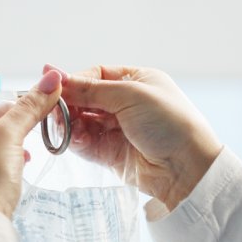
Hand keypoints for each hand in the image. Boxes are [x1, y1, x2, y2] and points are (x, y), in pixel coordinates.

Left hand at [0, 70, 62, 217]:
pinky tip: (17, 178)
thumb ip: (29, 108)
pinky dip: (7, 173)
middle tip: (32, 138)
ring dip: (12, 155)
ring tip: (25, 159)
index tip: (36, 110)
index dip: (13, 110)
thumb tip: (51, 80)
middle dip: (14, 135)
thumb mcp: (8, 136)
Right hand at [54, 64, 221, 210]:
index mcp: (136, 80)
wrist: (188, 169)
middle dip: (69, 104)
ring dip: (70, 124)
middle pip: (85, 99)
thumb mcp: (130, 95)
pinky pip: (86, 144)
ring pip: (82, 122)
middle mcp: (126, 103)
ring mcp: (118, 129)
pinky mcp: (112, 153)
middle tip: (54, 110)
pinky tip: (72, 139)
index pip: (95, 75)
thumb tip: (53, 72)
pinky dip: (76, 141)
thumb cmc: (170, 123)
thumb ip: (90, 88)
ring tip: (63, 127)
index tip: (55, 88)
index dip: (74, 81)